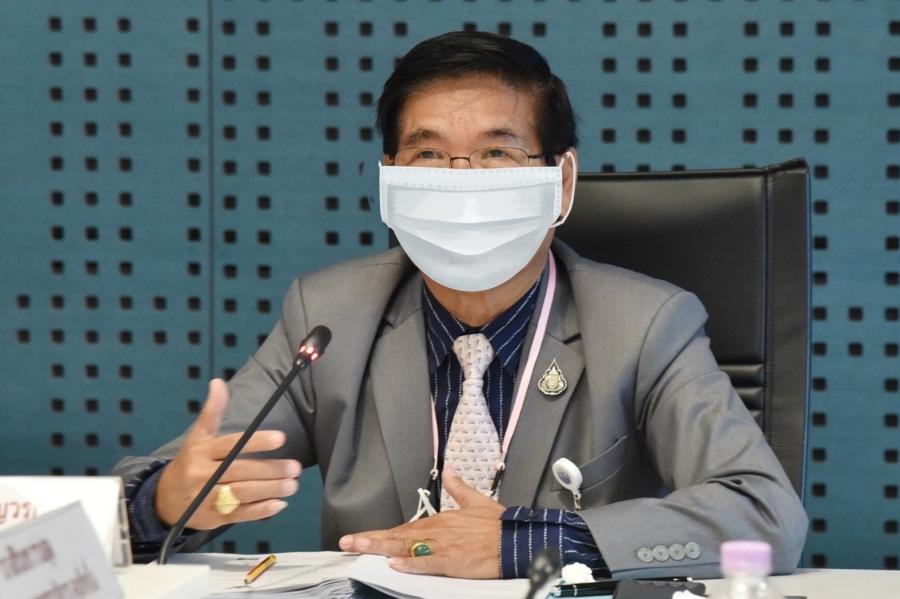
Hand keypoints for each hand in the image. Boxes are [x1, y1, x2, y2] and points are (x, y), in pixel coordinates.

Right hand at [155, 379, 301, 529]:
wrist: (164, 499)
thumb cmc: (190, 463)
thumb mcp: (197, 437)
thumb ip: (211, 411)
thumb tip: (218, 382)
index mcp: (201, 452)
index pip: (232, 445)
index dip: (257, 441)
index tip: (281, 438)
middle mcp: (202, 474)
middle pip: (240, 471)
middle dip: (270, 470)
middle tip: (295, 467)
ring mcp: (206, 498)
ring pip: (241, 494)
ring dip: (270, 490)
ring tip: (293, 484)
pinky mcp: (212, 518)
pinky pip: (239, 515)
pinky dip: (260, 511)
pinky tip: (279, 504)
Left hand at [338, 468, 504, 577]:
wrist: (516, 539)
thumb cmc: (499, 524)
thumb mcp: (478, 501)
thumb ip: (460, 488)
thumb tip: (450, 471)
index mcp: (441, 519)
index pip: (405, 528)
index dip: (381, 533)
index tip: (359, 536)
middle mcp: (437, 531)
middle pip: (399, 536)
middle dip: (371, 540)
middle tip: (347, 543)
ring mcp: (442, 546)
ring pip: (406, 548)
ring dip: (381, 548)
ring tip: (358, 549)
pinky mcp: (452, 562)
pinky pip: (426, 563)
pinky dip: (410, 563)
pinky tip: (394, 564)